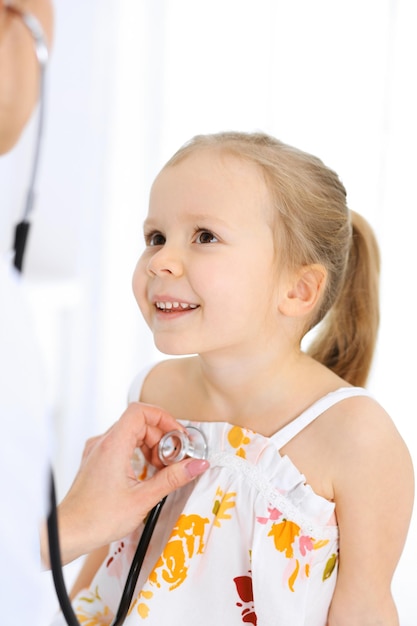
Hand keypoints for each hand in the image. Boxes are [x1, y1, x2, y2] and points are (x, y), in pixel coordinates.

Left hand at [41, 402, 208, 566]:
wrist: (69, 533)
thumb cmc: (97, 519)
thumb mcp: (144, 499)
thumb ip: (173, 478)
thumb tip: (196, 465)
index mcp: (113, 445)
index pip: (141, 411)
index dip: (164, 418)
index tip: (178, 436)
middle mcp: (103, 443)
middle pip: (139, 423)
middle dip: (161, 439)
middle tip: (175, 459)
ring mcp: (98, 451)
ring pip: (131, 434)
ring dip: (151, 447)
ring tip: (161, 469)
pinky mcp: (96, 460)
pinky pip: (122, 445)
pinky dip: (138, 454)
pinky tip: (146, 474)